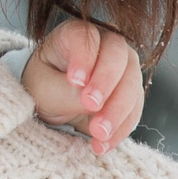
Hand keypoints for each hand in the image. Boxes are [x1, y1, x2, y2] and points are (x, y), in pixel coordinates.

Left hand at [24, 19, 144, 154]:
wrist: (52, 103)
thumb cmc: (43, 86)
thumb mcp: (43, 89)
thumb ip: (66, 91)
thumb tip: (93, 103)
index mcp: (75, 34)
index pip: (86, 38)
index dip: (84, 58)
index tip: (75, 81)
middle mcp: (105, 45)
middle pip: (117, 57)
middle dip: (106, 84)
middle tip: (90, 106)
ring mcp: (123, 67)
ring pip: (131, 84)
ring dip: (117, 112)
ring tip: (97, 134)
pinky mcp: (132, 91)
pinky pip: (134, 109)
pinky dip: (121, 128)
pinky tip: (103, 144)